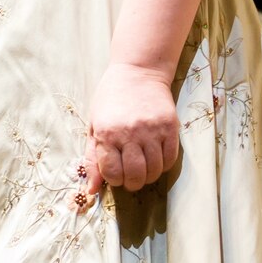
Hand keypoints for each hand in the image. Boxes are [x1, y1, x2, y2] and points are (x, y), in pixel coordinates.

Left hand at [84, 63, 179, 195]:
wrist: (138, 72)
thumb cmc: (111, 99)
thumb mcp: (94, 126)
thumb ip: (92, 159)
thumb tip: (91, 190)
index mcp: (107, 133)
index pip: (112, 173)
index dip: (114, 179)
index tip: (116, 174)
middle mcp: (130, 133)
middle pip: (135, 175)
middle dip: (132, 183)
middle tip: (131, 177)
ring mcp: (152, 130)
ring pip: (154, 170)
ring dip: (148, 176)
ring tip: (144, 168)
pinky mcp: (170, 127)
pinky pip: (170, 159)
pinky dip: (163, 166)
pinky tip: (156, 159)